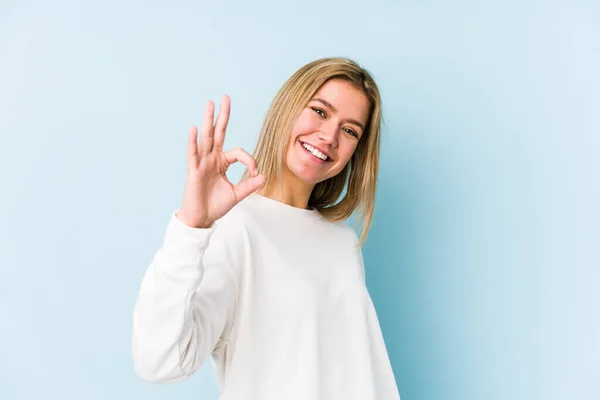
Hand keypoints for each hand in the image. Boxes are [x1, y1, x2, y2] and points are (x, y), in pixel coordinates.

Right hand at [177, 95, 264, 227]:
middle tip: (225, 97)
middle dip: (223, 115)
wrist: (202, 218)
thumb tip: (263, 176)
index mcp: (222, 163)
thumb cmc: (216, 206)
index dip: (250, 161)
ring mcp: (202, 163)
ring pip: (206, 138)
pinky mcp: (194, 170)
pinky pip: (193, 153)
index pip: (239, 153)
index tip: (255, 173)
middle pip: (218, 133)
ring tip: (210, 104)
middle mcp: (212, 159)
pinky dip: (193, 141)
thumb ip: (249, 185)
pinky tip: (194, 128)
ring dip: (208, 120)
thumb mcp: (237, 194)